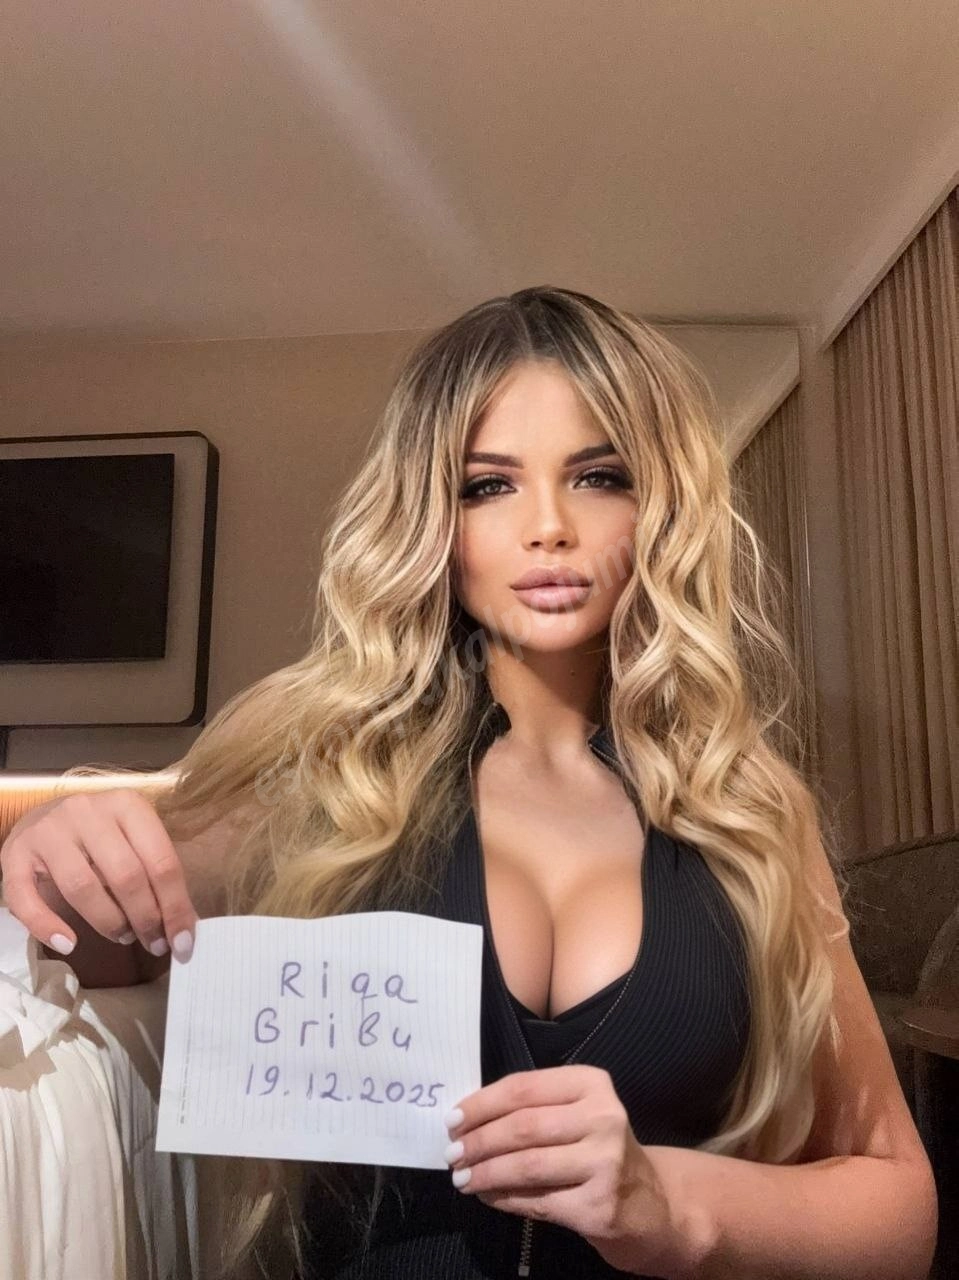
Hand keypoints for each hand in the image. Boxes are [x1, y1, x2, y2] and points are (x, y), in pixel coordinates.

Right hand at [0, 789, 196, 961]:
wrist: (42, 818)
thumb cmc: (98, 836)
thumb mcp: (133, 841)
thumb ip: (156, 874)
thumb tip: (185, 925)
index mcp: (127, 805)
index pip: (162, 861)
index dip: (175, 907)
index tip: (182, 942)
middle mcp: (87, 811)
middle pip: (126, 875)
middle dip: (145, 918)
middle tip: (154, 943)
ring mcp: (48, 831)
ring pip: (83, 887)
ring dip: (108, 922)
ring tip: (123, 936)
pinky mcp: (15, 854)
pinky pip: (27, 898)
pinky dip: (47, 926)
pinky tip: (68, 943)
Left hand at [444, 1065, 681, 1273]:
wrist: (650, 1201)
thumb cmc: (598, 1148)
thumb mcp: (575, 1113)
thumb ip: (533, 1108)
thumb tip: (467, 1120)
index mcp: (592, 1083)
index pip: (524, 1088)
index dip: (482, 1104)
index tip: (452, 1119)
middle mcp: (603, 1118)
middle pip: (523, 1126)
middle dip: (479, 1141)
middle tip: (451, 1153)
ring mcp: (605, 1163)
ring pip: (527, 1165)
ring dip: (485, 1173)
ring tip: (461, 1177)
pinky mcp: (599, 1206)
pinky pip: (537, 1201)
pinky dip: (504, 1198)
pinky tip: (487, 1196)